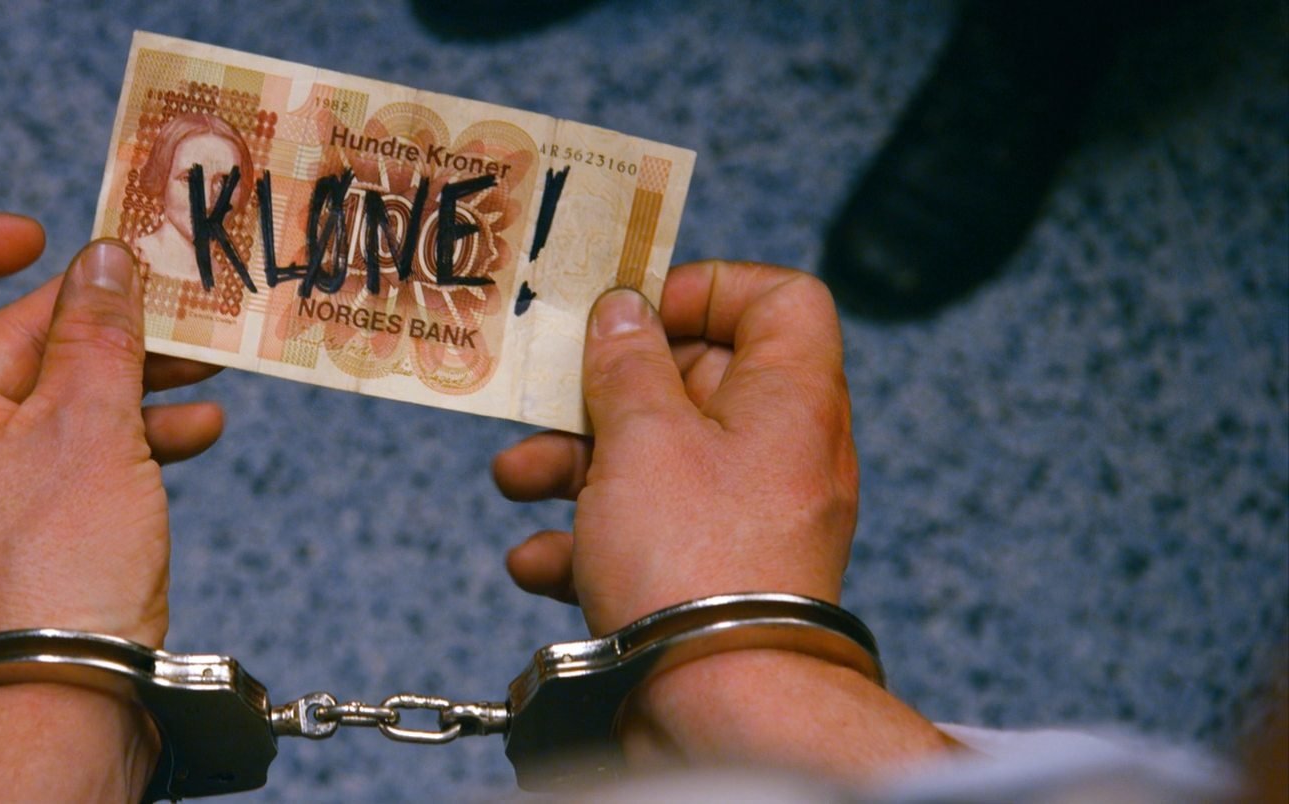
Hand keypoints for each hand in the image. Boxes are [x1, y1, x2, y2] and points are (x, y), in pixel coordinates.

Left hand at [0, 214, 221, 659]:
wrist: (55, 706)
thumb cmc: (52, 566)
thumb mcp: (92, 423)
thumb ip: (99, 331)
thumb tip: (103, 262)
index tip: (33, 240)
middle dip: (87, 319)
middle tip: (165, 301)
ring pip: (34, 405)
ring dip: (119, 376)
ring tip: (204, 363)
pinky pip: (49, 462)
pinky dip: (114, 437)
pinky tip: (194, 431)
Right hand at [494, 260, 855, 632]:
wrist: (722, 705)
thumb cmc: (692, 559)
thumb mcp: (641, 436)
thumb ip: (625, 364)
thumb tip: (623, 310)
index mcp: (790, 398)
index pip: (780, 301)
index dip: (707, 288)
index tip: (636, 311)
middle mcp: (783, 453)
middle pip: (696, 384)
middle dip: (606, 392)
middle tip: (548, 397)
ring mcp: (751, 520)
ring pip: (660, 464)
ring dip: (576, 467)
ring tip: (515, 481)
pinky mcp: (716, 579)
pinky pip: (652, 539)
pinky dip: (590, 543)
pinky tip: (537, 562)